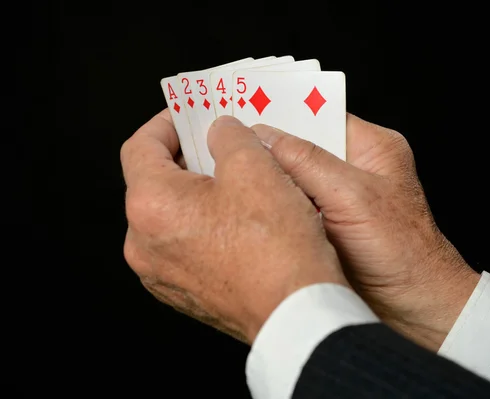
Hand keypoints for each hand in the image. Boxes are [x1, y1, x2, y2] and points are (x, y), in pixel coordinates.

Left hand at [120, 110, 346, 342]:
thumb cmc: (276, 246)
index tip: (185, 115)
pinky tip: (237, 223)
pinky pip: (183, 247)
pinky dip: (202, 227)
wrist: (296, 314)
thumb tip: (219, 131)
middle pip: (153, 184)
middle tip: (216, 147)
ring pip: (170, 218)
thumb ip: (229, 136)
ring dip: (195, 196)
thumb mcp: (256, 167)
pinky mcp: (183, 295)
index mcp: (151, 206)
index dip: (164, 123)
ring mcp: (161, 275)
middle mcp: (144, 245)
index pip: (139, 147)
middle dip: (184, 160)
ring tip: (233, 185)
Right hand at [253, 115, 479, 350]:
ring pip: (293, 179)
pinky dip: (274, 208)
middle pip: (301, 146)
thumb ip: (307, 162)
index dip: (281, 114)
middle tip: (228, 148)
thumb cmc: (403, 251)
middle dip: (269, 150)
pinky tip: (251, 208)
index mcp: (371, 146)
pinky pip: (292, 207)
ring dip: (269, 181)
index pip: (318, 114)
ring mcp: (339, 198)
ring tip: (232, 177)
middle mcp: (354, 168)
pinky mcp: (326, 226)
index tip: (242, 116)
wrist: (414, 307)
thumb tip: (263, 136)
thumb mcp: (353, 196)